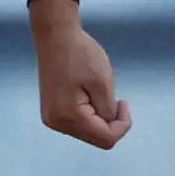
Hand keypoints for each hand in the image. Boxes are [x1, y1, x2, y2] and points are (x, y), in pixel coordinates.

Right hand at [29, 0, 132, 150]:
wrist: (56, 36)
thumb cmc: (81, 54)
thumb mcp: (102, 80)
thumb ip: (107, 109)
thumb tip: (109, 124)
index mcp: (69, 117)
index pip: (105, 138)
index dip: (122, 125)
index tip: (123, 101)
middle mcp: (57, 124)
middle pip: (95, 137)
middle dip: (109, 121)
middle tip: (114, 97)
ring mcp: (52, 119)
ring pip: (86, 132)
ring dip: (99, 117)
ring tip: (97, 91)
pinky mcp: (51, 112)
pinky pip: (77, 123)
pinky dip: (89, 114)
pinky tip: (88, 93)